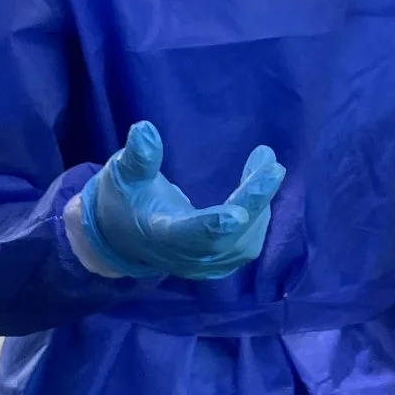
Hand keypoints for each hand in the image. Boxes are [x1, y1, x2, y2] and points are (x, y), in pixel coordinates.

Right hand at [77, 120, 283, 279]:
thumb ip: (137, 158)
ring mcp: (205, 265)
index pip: (190, 234)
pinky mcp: (219, 263)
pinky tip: (259, 183)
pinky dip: (259, 213)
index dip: (214, 226)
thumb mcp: (122, 176)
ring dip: (260, 203)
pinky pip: (248, 242)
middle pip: (228, 238)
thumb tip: (145, 129)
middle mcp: (186, 257)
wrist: (121, 240)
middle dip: (253, 202)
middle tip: (272, 167)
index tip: (238, 214)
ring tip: (265, 164)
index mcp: (161, 236)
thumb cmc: (123, 201)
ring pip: (245, 242)